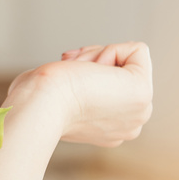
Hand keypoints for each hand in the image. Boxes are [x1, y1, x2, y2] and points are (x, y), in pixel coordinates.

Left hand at [6, 41, 151, 146]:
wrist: (38, 104)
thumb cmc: (36, 98)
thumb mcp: (60, 95)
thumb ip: (77, 91)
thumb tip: (77, 70)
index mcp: (110, 130)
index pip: (110, 83)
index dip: (86, 66)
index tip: (66, 74)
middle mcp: (129, 125)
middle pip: (122, 71)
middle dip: (92, 61)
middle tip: (70, 74)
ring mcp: (139, 112)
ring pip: (127, 61)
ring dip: (95, 57)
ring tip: (76, 74)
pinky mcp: (142, 93)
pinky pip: (137, 51)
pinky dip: (108, 50)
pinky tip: (88, 69)